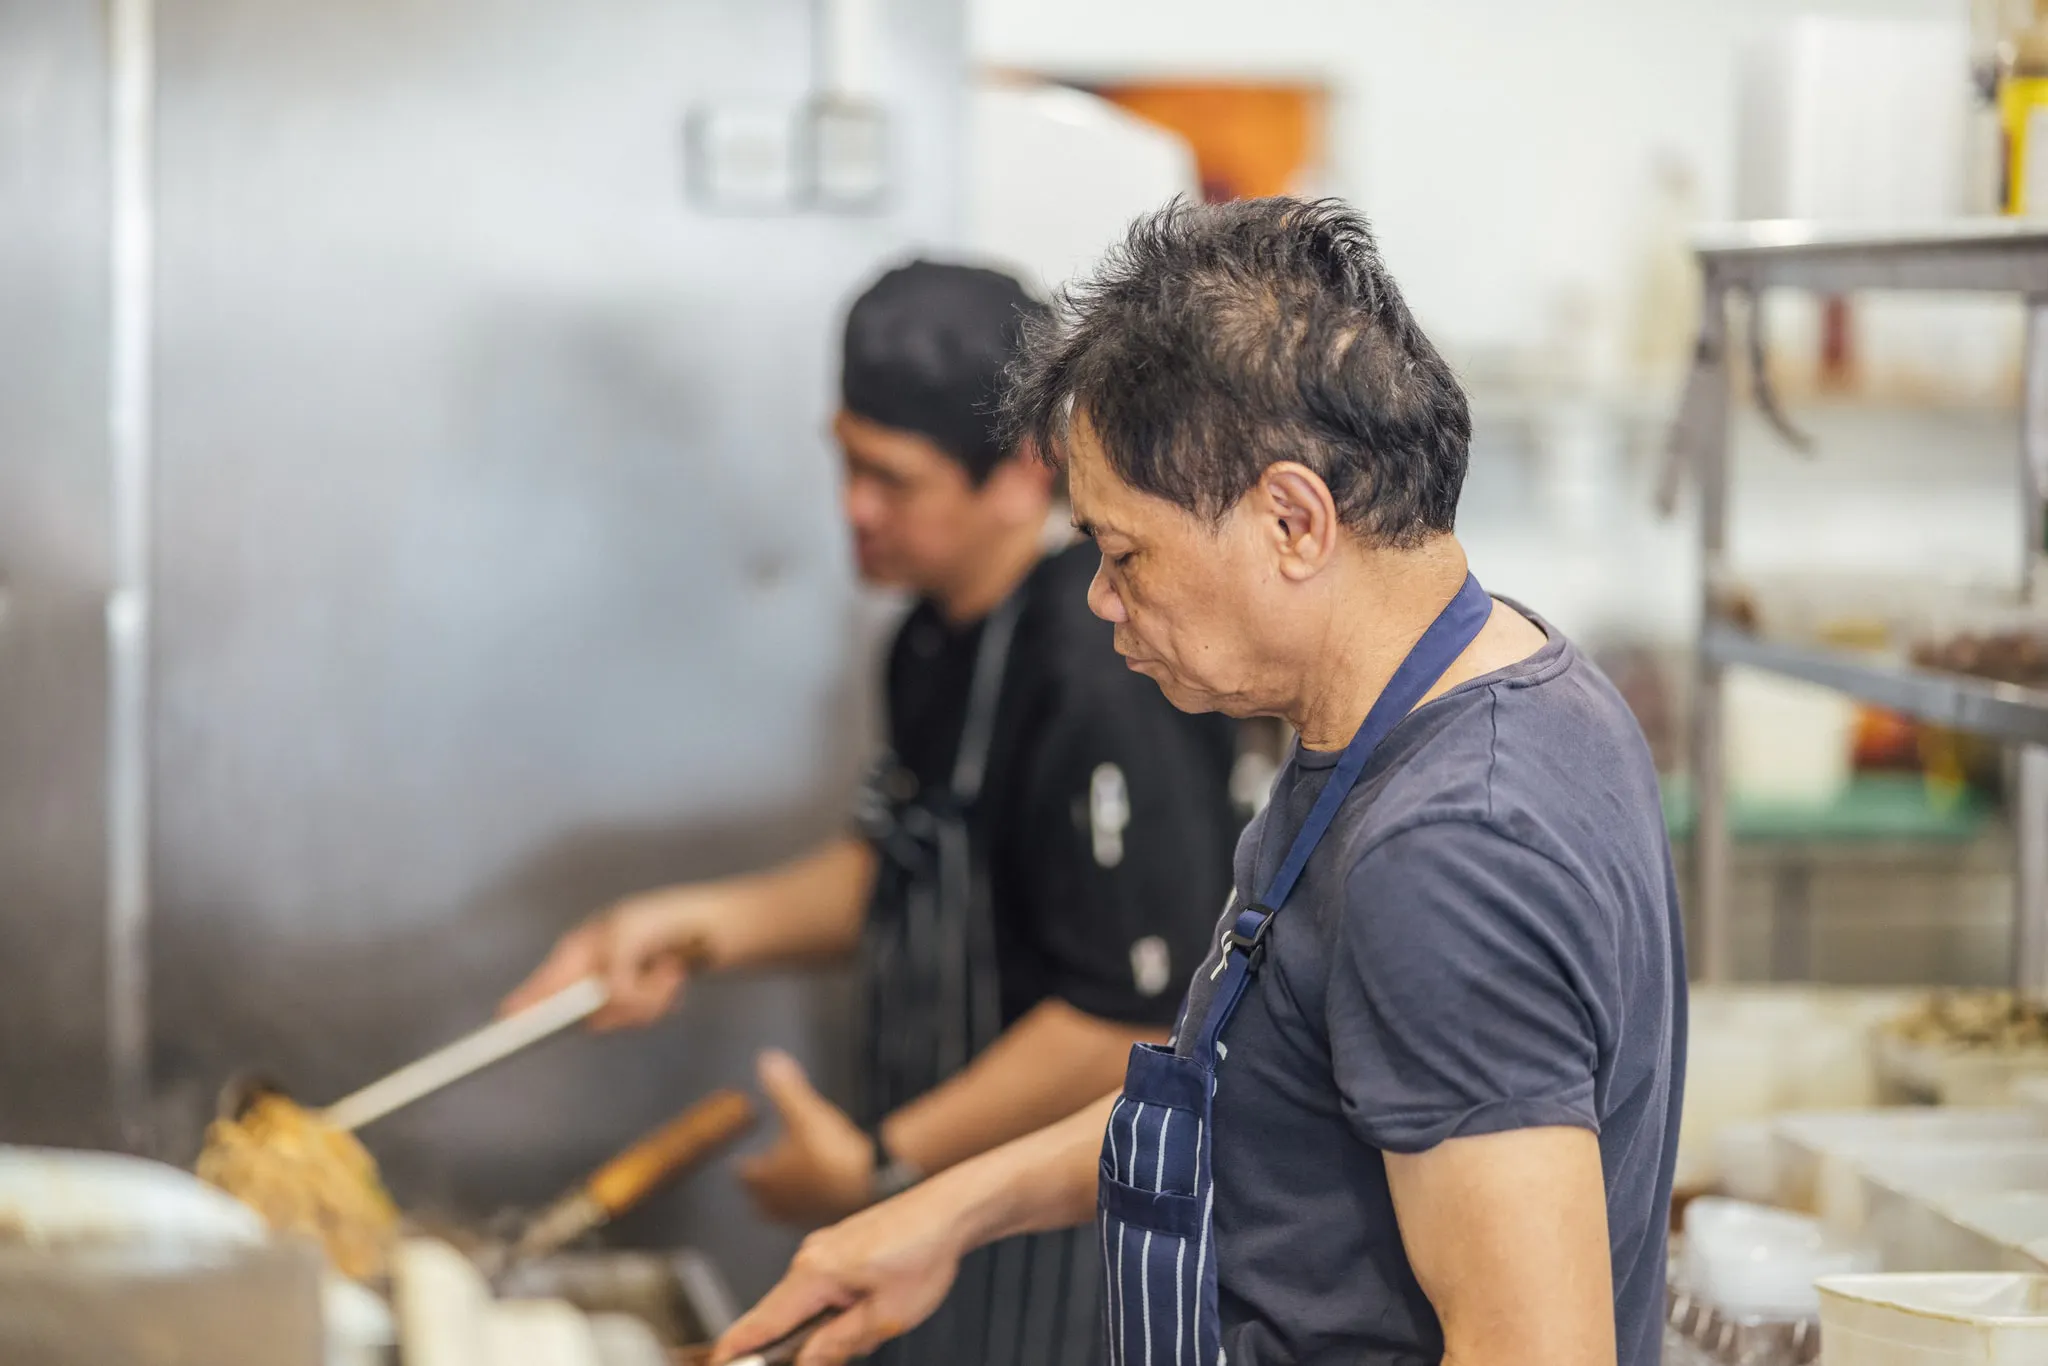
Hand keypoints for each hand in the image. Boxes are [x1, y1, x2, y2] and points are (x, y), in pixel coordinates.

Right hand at [500, 891, 711, 1029]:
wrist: (709, 929)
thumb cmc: (663, 918)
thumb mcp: (630, 935)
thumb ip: (614, 970)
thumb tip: (608, 1000)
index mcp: (577, 950)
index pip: (541, 986)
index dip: (522, 1007)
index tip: (507, 1027)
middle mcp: (588, 973)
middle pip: (584, 1014)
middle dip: (622, 1002)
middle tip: (653, 975)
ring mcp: (611, 990)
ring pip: (617, 1019)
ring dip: (650, 997)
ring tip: (668, 969)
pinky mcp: (635, 1003)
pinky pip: (640, 1019)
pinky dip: (662, 1000)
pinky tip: (673, 976)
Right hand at [711, 1178, 970, 1365]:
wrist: (950, 1210)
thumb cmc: (923, 1253)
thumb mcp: (884, 1316)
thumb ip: (837, 1344)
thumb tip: (803, 1363)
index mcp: (814, 1273)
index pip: (761, 1322)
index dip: (736, 1350)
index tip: (719, 1364)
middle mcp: (809, 1256)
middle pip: (780, 1315)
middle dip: (796, 1345)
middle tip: (841, 1346)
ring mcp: (822, 1247)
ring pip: (806, 1303)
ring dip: (825, 1326)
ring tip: (871, 1324)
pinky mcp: (837, 1246)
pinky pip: (822, 1286)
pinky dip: (836, 1306)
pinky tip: (869, 1307)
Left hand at [739, 1051, 876, 1226]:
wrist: (869, 1185)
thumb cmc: (830, 1150)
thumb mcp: (805, 1112)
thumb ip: (784, 1088)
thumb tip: (766, 1058)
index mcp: (765, 1177)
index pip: (745, 1175)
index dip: (744, 1167)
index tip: (743, 1163)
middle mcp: (778, 1201)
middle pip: (759, 1199)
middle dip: (759, 1187)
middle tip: (761, 1176)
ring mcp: (800, 1215)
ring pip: (781, 1211)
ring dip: (781, 1198)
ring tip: (786, 1187)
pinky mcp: (823, 1222)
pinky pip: (805, 1215)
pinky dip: (804, 1204)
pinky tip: (816, 1193)